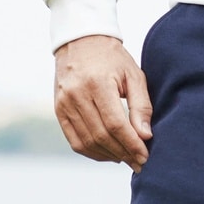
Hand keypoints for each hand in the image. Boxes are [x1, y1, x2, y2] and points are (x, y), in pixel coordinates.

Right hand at [53, 34, 152, 170]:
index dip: (131, 144)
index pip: (115, 124)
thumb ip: (141, 105)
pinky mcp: (58, 110)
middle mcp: (77, 95)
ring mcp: (64, 104)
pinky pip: (74, 140)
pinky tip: (108, 153)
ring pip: (87, 142)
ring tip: (125, 158)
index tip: (144, 156)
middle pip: (101, 136)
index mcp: (98, 83)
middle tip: (139, 162)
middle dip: (122, 153)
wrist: (82, 41)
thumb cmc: (113, 58)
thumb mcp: (133, 74)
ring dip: (108, 155)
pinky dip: (91, 152)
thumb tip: (145, 136)